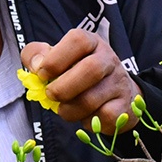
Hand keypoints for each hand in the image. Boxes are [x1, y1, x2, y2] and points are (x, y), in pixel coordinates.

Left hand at [21, 28, 141, 132]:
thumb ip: (36, 55)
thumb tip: (36, 65)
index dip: (56, 58)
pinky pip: (103, 117)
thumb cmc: (76, 74)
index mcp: (90, 42)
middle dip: (62, 88)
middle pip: (90, 69)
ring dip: (69, 110)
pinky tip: (85, 116)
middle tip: (50, 95)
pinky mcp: (125, 106)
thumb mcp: (55, 58)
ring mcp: (119, 82)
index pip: (78, 40)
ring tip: (64, 109)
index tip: (41, 74)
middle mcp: (108, 59)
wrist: (116, 93)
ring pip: (91, 99)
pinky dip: (87, 121)